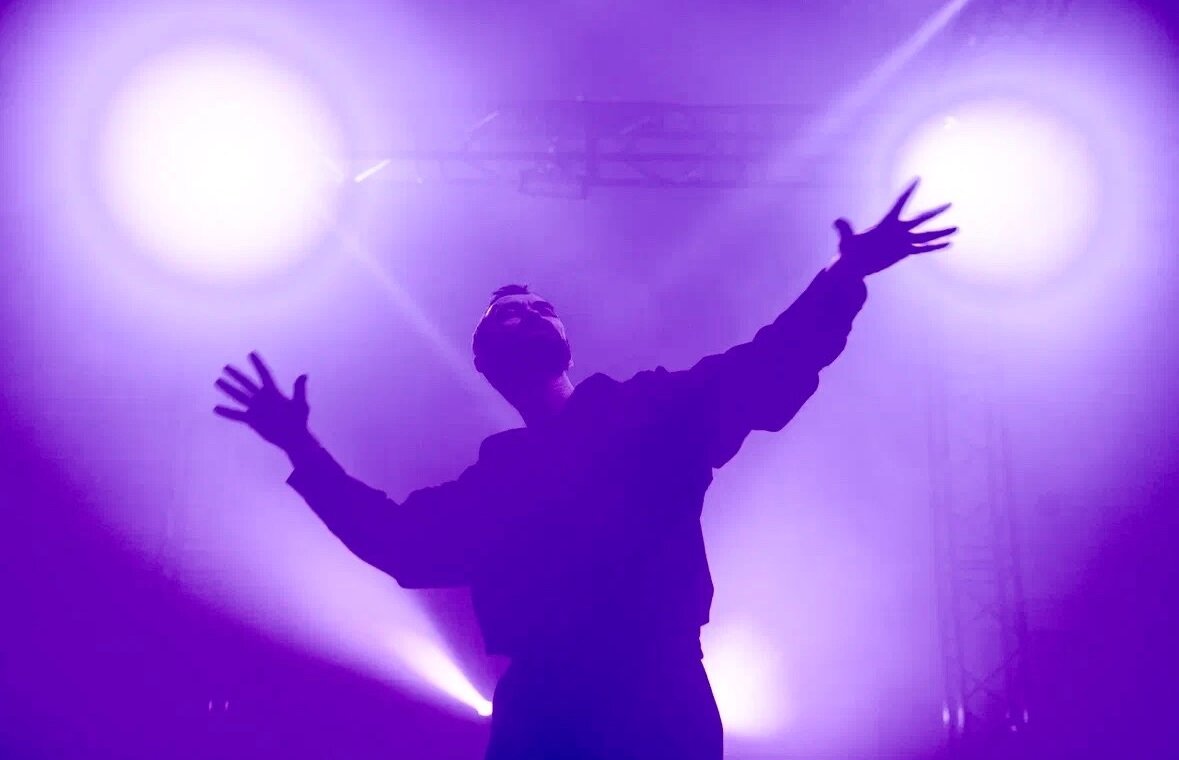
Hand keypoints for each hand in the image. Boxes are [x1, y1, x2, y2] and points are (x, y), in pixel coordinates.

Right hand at [213, 352, 310, 451]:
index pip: (264, 374)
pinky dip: (227, 412)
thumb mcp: (300, 404)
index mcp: (273, 392)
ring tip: (218, 381)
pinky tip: (216, 408)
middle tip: (226, 367)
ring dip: (228, 389)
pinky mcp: (252, 420)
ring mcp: (256, 409)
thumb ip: (299, 390)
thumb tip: (303, 375)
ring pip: (239, 396)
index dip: (258, 364)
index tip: (251, 354)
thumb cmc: (299, 420)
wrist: (292, 437)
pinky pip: (236, 414)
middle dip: (237, 375)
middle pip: (247, 383)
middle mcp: (262, 398)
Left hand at [832, 178, 955, 277]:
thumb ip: (844, 231)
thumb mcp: (846, 242)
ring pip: (926, 235)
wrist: (855, 265)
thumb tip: (836, 221)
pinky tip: (949, 244)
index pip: (899, 203)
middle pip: (920, 219)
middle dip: (935, 212)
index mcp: (886, 224)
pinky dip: (935, 247)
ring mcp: (903, 241)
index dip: (908, 191)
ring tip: (957, 228)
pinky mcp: (905, 252)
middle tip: (950, 203)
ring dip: (941, 232)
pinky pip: (923, 248)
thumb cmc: (849, 251)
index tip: (917, 178)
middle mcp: (898, 230)